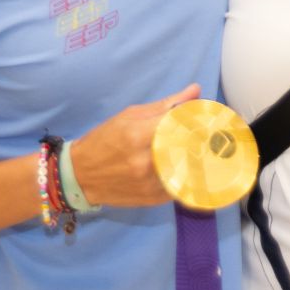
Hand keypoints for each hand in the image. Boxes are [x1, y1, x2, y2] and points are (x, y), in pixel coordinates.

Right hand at [68, 83, 200, 207]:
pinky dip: (185, 175)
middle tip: (210, 135)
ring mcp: (150, 183)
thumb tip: (195, 90)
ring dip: (195, 158)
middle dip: (200, 140)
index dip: (196, 120)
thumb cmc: (104, 139)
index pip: (179, 124)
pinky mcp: (153, 199)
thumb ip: (165, 105)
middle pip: (187, 148)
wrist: (80, 175)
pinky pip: (180, 185)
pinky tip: (185, 167)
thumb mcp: (130, 115)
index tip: (206, 118)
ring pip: (187, 168)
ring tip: (201, 151)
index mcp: (138, 135)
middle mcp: (145, 161)